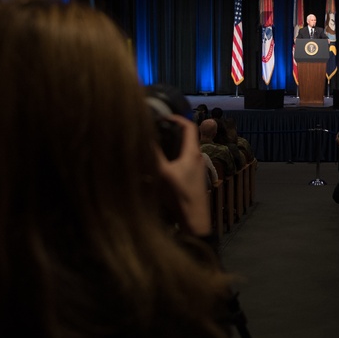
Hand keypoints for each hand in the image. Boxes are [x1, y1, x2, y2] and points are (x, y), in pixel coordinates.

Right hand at [155, 115, 210, 236]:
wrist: (194, 221)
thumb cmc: (180, 195)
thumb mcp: (163, 173)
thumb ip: (152, 155)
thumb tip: (141, 138)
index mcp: (193, 152)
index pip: (189, 126)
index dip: (177, 118)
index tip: (163, 116)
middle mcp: (197, 158)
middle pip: (187, 137)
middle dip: (172, 131)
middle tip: (156, 129)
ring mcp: (196, 170)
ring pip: (184, 150)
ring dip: (172, 145)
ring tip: (155, 145)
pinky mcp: (193, 180)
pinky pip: (183, 162)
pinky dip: (173, 158)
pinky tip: (160, 165)